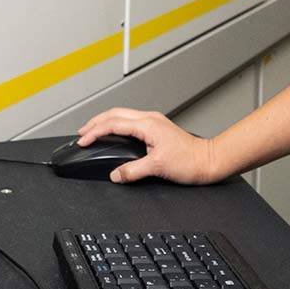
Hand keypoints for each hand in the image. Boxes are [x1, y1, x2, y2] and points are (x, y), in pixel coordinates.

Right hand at [72, 108, 224, 184]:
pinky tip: (113, 132)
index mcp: (147, 124)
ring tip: (92, 130)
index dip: (95, 132)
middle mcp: (150, 119)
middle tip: (81, 132)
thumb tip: (115, 174)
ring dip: (105, 121)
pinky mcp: (157, 128)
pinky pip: (130, 121)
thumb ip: (132, 171)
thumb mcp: (157, 167)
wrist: (208, 160)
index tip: (82, 141)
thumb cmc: (190, 161)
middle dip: (95, 122)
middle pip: (114, 113)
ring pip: (122, 115)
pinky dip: (116, 124)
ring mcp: (154, 122)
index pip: (113, 124)